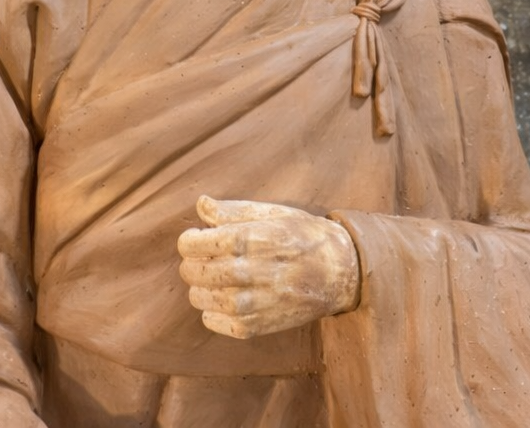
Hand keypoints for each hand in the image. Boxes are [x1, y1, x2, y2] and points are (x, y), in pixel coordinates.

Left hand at [177, 195, 359, 339]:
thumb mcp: (272, 213)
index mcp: (251, 238)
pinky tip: (223, 299)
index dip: (189, 239)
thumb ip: (233, 211)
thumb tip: (201, 204)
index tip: (196, 237)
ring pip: (201, 299)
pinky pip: (217, 324)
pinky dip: (212, 313)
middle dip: (191, 263)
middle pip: (195, 272)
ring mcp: (254, 302)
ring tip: (213, 278)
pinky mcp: (258, 326)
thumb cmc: (304, 235)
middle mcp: (250, 271)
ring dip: (200, 288)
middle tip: (202, 258)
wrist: (340, 271)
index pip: (196, 243)